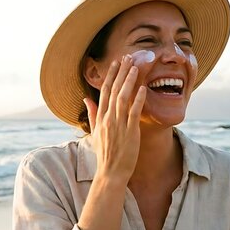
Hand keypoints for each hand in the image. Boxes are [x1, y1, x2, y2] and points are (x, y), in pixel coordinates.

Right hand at [83, 54, 146, 181]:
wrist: (111, 172)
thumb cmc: (105, 154)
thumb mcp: (95, 132)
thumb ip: (92, 113)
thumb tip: (86, 98)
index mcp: (101, 117)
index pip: (105, 91)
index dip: (111, 75)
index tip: (116, 62)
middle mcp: (108, 118)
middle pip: (114, 90)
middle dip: (121, 72)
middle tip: (128, 57)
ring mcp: (118, 125)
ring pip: (123, 98)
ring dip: (129, 81)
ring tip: (136, 67)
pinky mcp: (130, 132)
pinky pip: (134, 112)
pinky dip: (138, 99)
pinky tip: (143, 88)